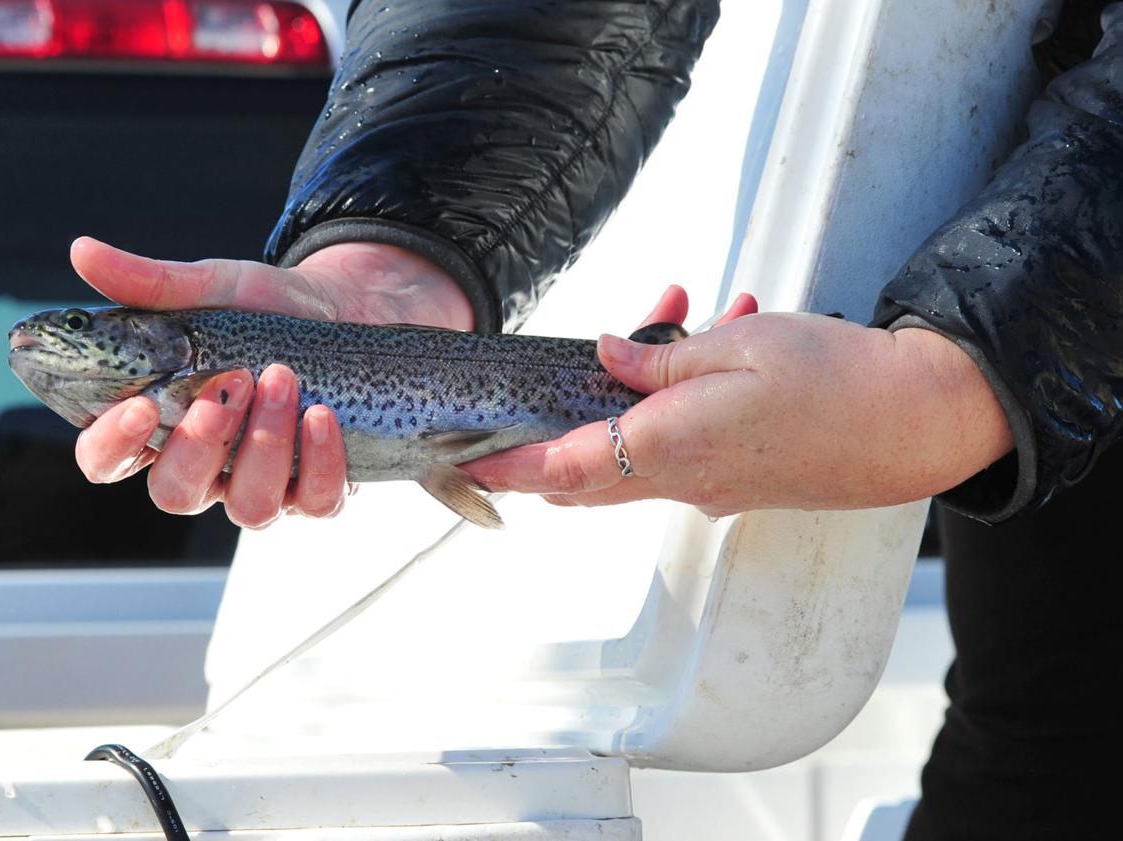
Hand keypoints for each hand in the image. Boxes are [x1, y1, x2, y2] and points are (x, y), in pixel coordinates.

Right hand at [70, 236, 473, 527]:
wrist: (352, 306)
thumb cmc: (270, 307)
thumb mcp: (214, 287)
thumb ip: (151, 282)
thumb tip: (83, 250)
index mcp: (162, 424)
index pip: (108, 461)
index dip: (110, 445)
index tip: (134, 406)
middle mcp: (209, 466)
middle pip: (176, 494)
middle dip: (199, 446)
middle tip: (228, 386)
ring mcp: (266, 484)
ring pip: (250, 506)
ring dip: (264, 445)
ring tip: (283, 380)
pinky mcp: (322, 488)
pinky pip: (315, 501)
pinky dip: (320, 461)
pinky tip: (322, 415)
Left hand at [464, 295, 1014, 517]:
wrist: (916, 421)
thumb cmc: (832, 380)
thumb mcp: (735, 348)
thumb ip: (657, 361)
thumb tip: (603, 354)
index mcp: (667, 448)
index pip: (560, 469)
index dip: (508, 466)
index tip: (465, 460)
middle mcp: (680, 480)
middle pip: (587, 468)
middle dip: (568, 413)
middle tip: (567, 361)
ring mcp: (710, 486)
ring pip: (637, 446)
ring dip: (634, 391)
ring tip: (675, 317)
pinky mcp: (738, 480)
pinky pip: (683, 444)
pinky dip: (676, 402)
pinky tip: (717, 339)